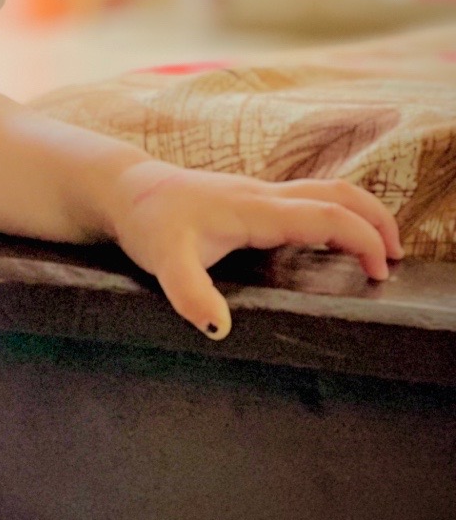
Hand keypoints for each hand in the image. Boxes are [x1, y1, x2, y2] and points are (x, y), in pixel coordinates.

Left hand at [107, 160, 402, 339]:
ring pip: (324, 190)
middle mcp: (264, 196)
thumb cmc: (147, 223)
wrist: (124, 190)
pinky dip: (335, 214)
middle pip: (337, 193)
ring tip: (380, 249)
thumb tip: (219, 329)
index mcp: (255, 210)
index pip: (325, 216)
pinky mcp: (250, 199)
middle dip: (375, 220)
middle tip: (395, 258)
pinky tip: (333, 241)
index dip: (360, 239)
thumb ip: (190, 294)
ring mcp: (258, 193)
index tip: (380, 271)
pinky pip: (306, 198)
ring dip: (358, 214)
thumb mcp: (164, 262)